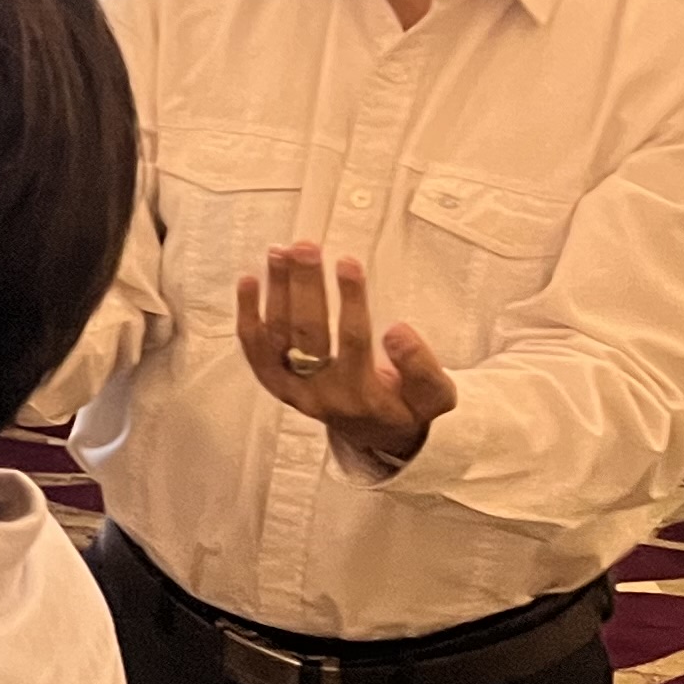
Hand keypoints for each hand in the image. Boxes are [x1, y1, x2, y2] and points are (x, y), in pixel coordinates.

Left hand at [235, 243, 458, 466]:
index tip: (348, 262)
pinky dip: (248, 315)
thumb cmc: (409, 408)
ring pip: (277, 336)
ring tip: (280, 252)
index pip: (352, 340)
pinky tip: (248, 281)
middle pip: (307, 332)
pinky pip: (255, 350)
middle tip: (305, 247)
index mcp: (362, 395)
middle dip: (306, 285)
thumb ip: (422, 367)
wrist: (379, 437)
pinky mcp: (277, 384)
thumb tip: (397, 330)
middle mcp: (321, 394)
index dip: (350, 299)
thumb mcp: (435, 397)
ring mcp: (294, 389)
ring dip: (276, 291)